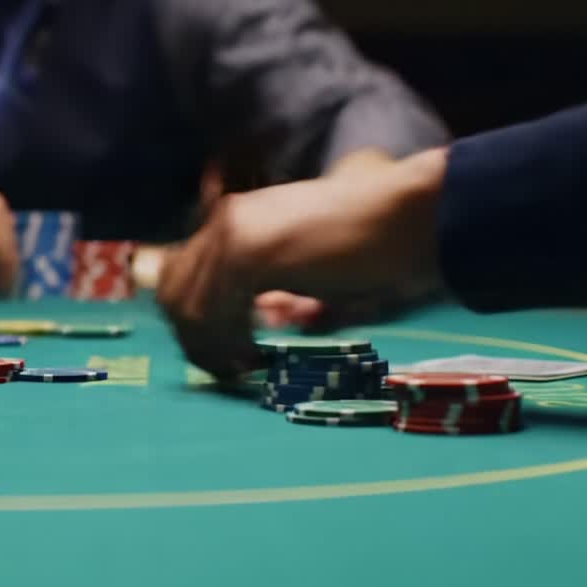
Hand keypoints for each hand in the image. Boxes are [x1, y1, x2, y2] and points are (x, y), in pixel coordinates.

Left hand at [158, 149, 447, 378]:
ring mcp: (233, 232)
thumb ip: (288, 299)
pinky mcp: (249, 251)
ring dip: (209, 345)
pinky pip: (213, 308)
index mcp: (240, 221)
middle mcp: (226, 221)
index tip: (223, 358)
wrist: (413, 216)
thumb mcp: (320, 281)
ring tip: (243, 368)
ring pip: (187, 304)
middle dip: (192, 339)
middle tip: (226, 370)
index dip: (194, 323)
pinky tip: (254, 356)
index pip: (183, 275)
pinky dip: (227, 341)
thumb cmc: (381, 248)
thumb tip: (269, 322)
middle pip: (173, 291)